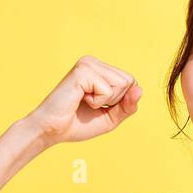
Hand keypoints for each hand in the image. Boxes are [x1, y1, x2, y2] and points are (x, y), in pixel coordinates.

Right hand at [24, 55, 142, 145]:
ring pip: (122, 84)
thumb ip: (128, 106)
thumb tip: (140, 89)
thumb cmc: (77, 123)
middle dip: (114, 101)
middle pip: (129, 81)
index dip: (120, 101)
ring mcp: (88, 64)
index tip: (98, 106)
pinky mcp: (83, 71)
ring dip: (106, 101)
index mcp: (100, 69)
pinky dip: (97, 102)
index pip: (131, 82)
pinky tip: (80, 99)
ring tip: (85, 101)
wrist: (52, 130)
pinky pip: (108, 90)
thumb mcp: (111, 117)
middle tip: (90, 104)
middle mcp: (94, 62)